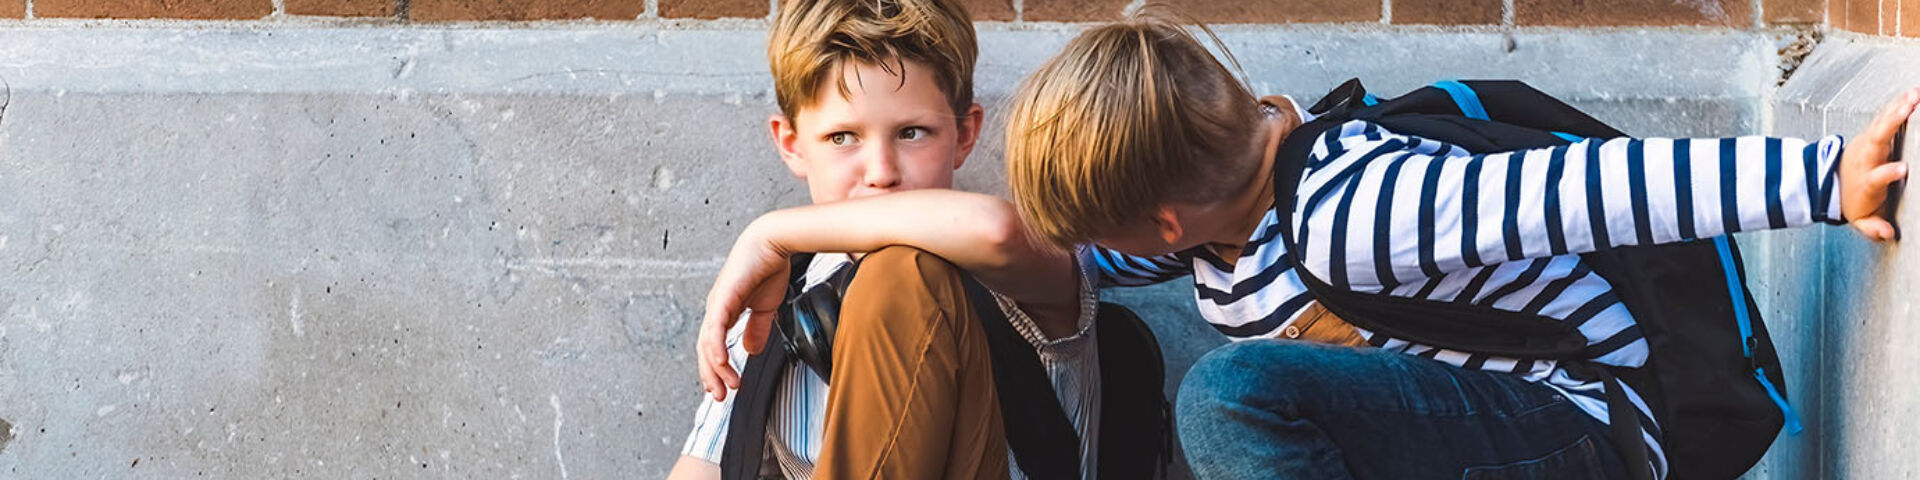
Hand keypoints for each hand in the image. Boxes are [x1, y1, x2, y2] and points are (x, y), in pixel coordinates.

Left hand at [695, 222, 793, 400]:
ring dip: (715, 368)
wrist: (774, 242)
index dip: (716, 369)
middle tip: (719, 395)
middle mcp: (716, 308)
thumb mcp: (765, 307)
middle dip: (711, 375)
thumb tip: (750, 350)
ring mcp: (717, 303)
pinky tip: (720, 362)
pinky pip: (715, 328)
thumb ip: (757, 329)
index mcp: (725, 311)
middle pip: (705, 349)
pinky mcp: (723, 297)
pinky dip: (716, 347)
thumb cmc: (768, 267)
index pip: (713, 346)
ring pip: (707, 343)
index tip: (724, 387)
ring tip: (725, 385)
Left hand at [1840, 87, 1919, 241]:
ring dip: (1898, 107)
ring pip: (1881, 124)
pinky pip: (1884, 118)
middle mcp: (1866, 159)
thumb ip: (1873, 226)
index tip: (1902, 169)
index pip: (1876, 176)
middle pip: (1878, 139)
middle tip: (1910, 107)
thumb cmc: (1852, 201)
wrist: (1827, 185)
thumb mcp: (1861, 220)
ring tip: (1915, 94)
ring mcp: (1866, 145)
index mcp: (1866, 181)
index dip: (1888, 173)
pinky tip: (1910, 94)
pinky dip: (1896, 105)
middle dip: (1892, 123)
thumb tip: (1887, 233)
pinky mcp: (1869, 135)